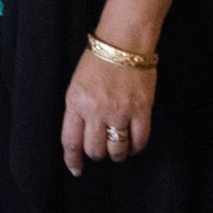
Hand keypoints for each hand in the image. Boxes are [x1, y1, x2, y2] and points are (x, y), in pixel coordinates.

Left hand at [62, 49, 155, 172]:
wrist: (123, 43)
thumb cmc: (97, 61)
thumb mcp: (77, 85)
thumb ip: (78, 110)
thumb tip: (81, 136)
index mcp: (75, 102)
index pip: (70, 140)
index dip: (73, 159)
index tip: (75, 169)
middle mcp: (96, 110)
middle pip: (95, 149)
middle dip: (97, 155)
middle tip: (101, 151)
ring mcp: (120, 111)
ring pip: (117, 149)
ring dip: (117, 154)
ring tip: (118, 149)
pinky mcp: (141, 110)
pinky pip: (139, 140)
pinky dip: (136, 147)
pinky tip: (134, 144)